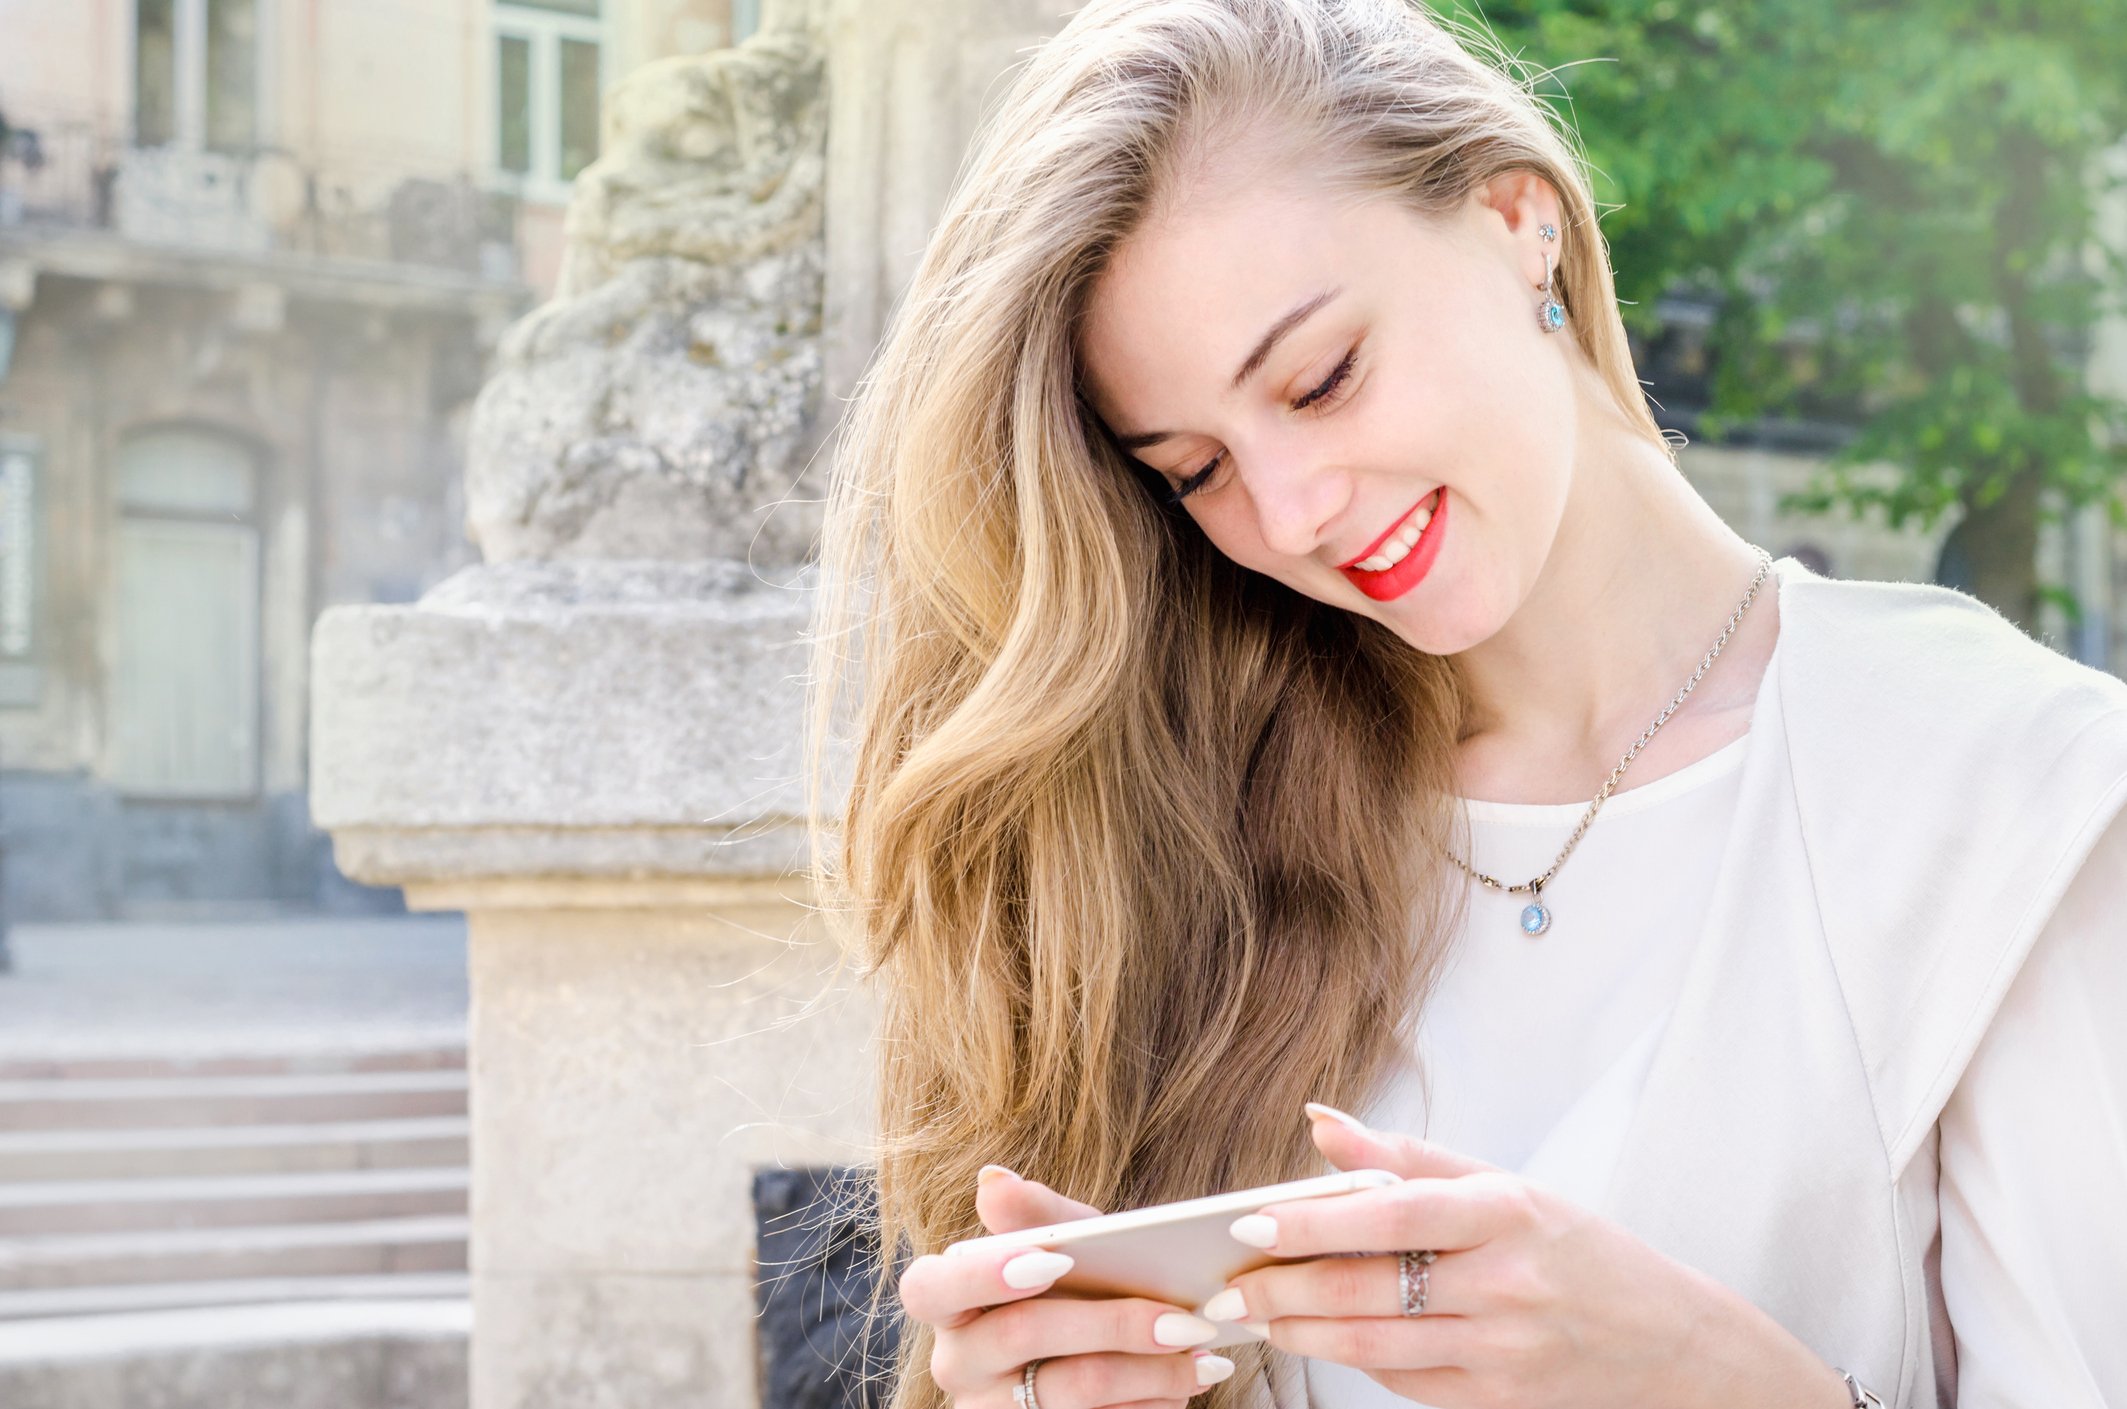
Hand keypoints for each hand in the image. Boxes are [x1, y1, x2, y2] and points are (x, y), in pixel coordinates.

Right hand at [896, 1165, 1237, 1407]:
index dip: (982, 1275)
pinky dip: (1150, 1404)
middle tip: (1182, 1319)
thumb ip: (1034, 1215)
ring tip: (1200, 1351)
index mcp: (945, 1301)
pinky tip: (1185, 1383)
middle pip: (1023, 1335)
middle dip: (1112, 1322)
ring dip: (1149, 1371)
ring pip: (1070, 1392)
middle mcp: (956, 1363)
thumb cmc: (1069, 1289)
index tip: (1050, 1261)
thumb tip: (993, 1179)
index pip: (928, 1288)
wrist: (1091, 1357)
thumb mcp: (1061, 1246)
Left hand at [1198, 1105, 1852, 1408]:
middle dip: (1282, 1289)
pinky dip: (1348, 1359)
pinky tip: (1310, 1340)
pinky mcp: (1495, 1400)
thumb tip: (1320, 1124)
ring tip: (1247, 1316)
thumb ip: (1406, 1159)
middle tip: (1220, 1288)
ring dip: (1299, 1332)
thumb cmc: (1573, 1248)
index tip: (1246, 1221)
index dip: (1312, 1221)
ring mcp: (1502, 1350)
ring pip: (1374, 1343)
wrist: (1670, 1343)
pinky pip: (1402, 1381)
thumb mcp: (1505, 1184)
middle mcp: (1506, 1282)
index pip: (1391, 1214)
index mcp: (1507, 1211)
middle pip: (1369, 1288)